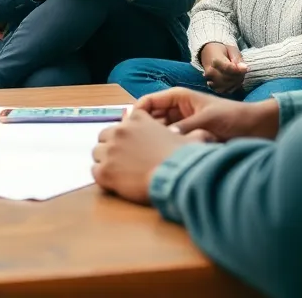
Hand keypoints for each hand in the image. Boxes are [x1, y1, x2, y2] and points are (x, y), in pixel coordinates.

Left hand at [92, 110, 213, 204]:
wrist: (176, 179)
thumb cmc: (184, 158)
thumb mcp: (191, 138)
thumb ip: (192, 133)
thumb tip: (206, 134)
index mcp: (138, 119)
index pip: (122, 122)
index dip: (127, 134)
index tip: (132, 144)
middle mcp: (120, 130)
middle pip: (104, 136)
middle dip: (112, 146)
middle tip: (123, 159)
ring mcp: (110, 150)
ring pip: (97, 153)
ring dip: (105, 160)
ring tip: (119, 171)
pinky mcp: (104, 171)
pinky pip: (94, 171)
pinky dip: (103, 177)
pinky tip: (115, 182)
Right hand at [137, 87, 280, 141]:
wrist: (254, 128)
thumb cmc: (233, 117)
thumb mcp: (207, 120)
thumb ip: (185, 128)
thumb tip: (165, 140)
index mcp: (178, 97)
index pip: (148, 102)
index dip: (136, 113)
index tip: (128, 129)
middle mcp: (176, 110)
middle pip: (149, 119)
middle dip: (141, 130)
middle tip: (132, 147)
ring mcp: (181, 125)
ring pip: (158, 133)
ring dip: (153, 141)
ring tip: (144, 155)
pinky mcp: (187, 139)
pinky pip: (169, 143)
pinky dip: (164, 149)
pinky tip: (160, 159)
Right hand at [199, 42, 248, 94]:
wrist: (210, 56)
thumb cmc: (223, 52)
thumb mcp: (232, 50)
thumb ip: (238, 58)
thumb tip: (244, 68)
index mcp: (214, 60)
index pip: (227, 68)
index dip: (238, 70)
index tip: (246, 67)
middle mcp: (210, 72)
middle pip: (229, 78)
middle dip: (239, 75)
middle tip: (242, 69)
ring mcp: (210, 82)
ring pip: (228, 86)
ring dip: (237, 82)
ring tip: (238, 74)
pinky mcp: (214, 88)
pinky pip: (227, 91)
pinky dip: (233, 87)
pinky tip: (234, 80)